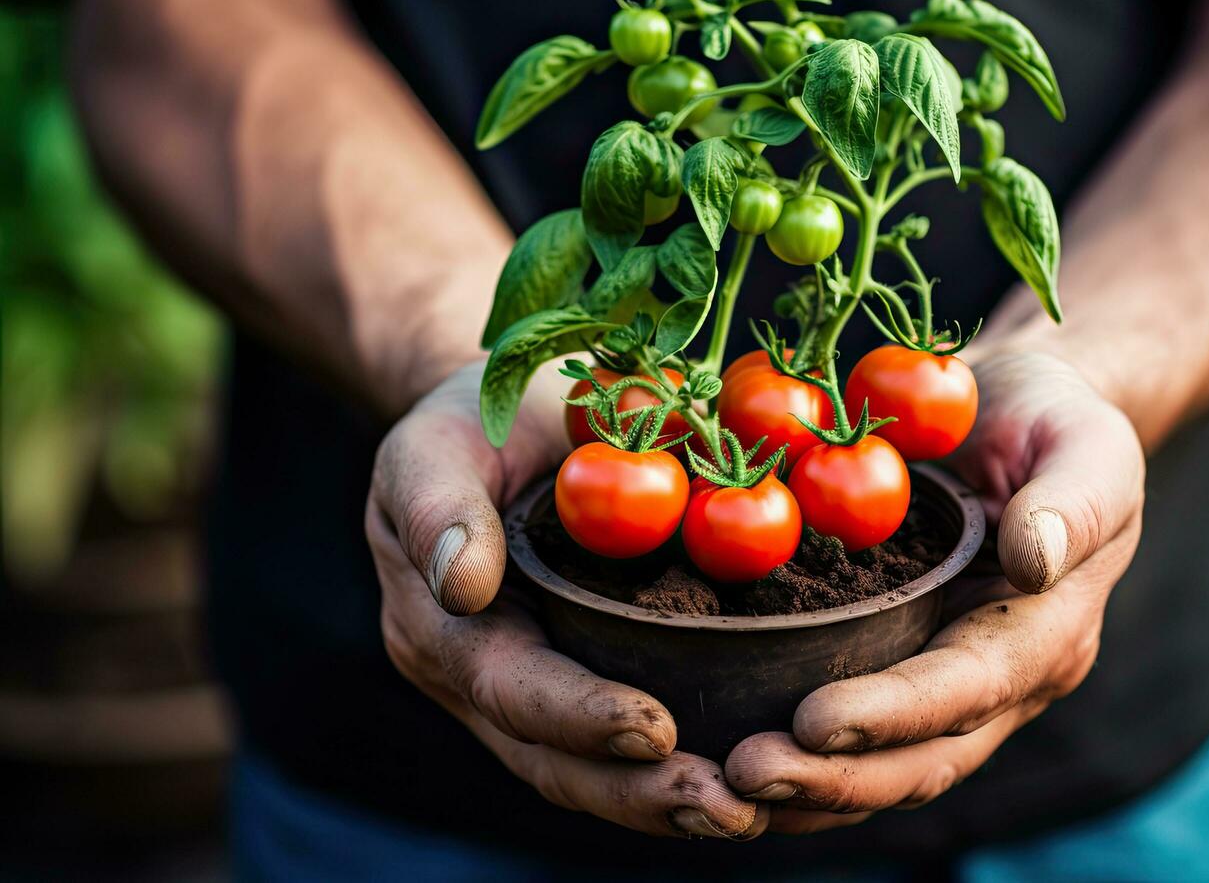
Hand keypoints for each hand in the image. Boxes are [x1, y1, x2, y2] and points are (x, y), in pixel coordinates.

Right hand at [365, 362, 766, 838]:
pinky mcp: (585, 675)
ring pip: (595, 770)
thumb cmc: (466, 420)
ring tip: (749, 812)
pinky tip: (750, 778)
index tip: (655, 731)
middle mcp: (483, 680)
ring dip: (669, 800)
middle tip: (730, 807)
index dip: (581, 717)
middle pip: (557, 761)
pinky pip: (627, 741)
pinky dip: (683, 764)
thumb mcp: (433, 443)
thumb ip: (437, 508)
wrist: (496, 420)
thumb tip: (463, 585)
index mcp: (442, 631)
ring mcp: (533, 689)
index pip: (512, 690)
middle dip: (639, 794)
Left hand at [724, 351, 1143, 832]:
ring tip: (721, 790)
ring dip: (806, 792)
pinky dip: (798, 765)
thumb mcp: (1084, 442)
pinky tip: (723, 768)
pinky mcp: (906, 675)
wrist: (1025, 417)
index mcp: (1049, 631)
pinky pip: (856, 742)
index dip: (894, 712)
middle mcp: (1005, 684)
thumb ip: (1069, 503)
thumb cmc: (1056, 419)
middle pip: (922, 758)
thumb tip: (1033, 562)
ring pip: (884, 770)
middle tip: (745, 774)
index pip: (969, 687)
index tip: (813, 720)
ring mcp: (955, 692)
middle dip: (834, 778)